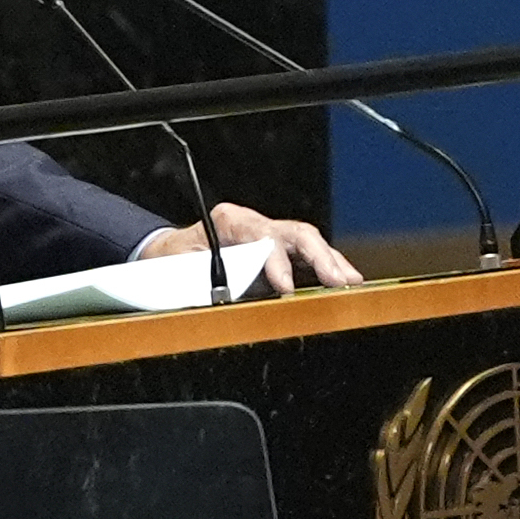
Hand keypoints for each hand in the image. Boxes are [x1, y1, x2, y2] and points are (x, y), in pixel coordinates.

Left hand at [139, 201, 363, 291]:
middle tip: (339, 282)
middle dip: (320, 258)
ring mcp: (268, 236)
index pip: (263, 236)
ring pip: (308, 243)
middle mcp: (254, 224)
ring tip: (352, 284)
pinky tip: (343, 284)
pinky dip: (326, 269)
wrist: (167, 255)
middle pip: (295, 234)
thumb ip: (204, 279)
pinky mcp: (277, 252)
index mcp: (229, 221)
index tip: (286, 286)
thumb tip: (226, 296)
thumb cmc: (172, 260)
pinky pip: (306, 257)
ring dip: (332, 264)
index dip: (277, 261)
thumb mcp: (180, 269)